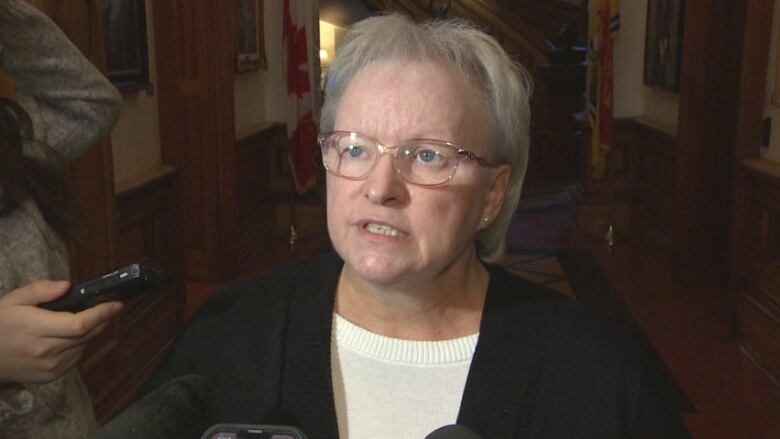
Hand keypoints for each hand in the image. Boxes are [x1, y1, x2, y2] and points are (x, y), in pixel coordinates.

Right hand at [0, 280, 122, 383]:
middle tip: (105, 307)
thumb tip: (68, 286)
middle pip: (87, 334)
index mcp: (36, 329)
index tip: (117, 304)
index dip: (102, 314)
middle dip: (101, 319)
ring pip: (84, 346)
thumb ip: (41, 290)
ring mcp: (50, 367)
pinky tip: (64, 338)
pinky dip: (78, 345)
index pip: (80, 324)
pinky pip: (76, 357)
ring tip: (74, 322)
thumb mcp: (13, 300)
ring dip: (88, 332)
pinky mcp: (51, 376)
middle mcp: (46, 351)